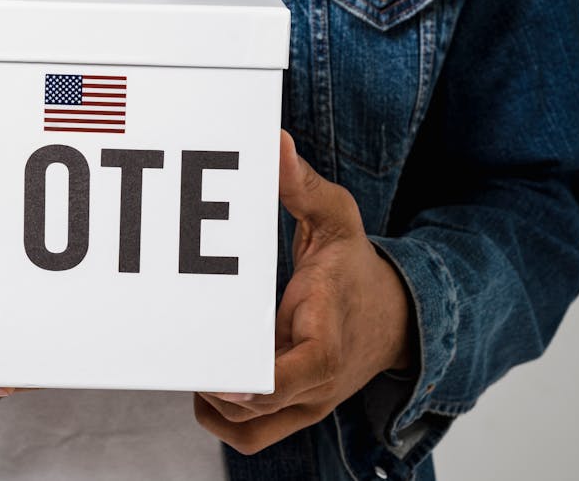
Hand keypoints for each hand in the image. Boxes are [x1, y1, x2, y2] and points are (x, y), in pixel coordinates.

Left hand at [194, 131, 413, 454]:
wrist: (397, 317)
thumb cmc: (357, 270)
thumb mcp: (338, 219)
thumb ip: (303, 185)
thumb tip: (275, 144)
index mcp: (328, 340)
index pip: (297, 374)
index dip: (253, 381)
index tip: (217, 370)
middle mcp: (317, 383)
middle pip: (258, 410)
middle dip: (214, 387)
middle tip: (182, 350)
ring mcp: (306, 403)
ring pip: (249, 432)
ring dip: (214, 407)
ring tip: (193, 364)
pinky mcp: (294, 411)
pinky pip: (250, 434)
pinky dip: (222, 417)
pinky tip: (207, 379)